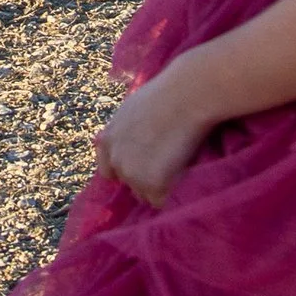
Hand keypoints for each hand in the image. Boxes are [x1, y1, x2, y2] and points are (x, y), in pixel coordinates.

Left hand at [95, 69, 216, 206]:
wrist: (187, 97)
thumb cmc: (168, 94)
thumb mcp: (133, 109)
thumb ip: (126, 130)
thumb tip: (132, 143)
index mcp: (108, 140)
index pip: (108, 170)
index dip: (127, 169)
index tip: (144, 166)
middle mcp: (115, 159)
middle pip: (128, 183)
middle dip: (144, 178)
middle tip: (167, 162)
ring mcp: (132, 174)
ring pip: (145, 193)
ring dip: (159, 186)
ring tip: (178, 164)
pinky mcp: (152, 185)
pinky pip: (162, 201)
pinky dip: (173, 192)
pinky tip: (184, 171)